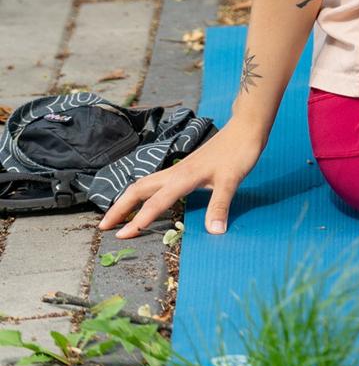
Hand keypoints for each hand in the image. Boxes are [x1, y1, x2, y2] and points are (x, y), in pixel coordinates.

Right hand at [97, 120, 265, 238]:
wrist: (246, 128)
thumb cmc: (239, 152)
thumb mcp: (232, 180)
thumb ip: (220, 205)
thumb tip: (214, 232)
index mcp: (183, 177)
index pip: (156, 203)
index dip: (139, 220)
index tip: (122, 237)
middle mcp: (176, 172)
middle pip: (139, 189)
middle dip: (120, 207)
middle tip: (104, 226)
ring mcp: (179, 169)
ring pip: (146, 184)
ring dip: (129, 199)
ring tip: (117, 216)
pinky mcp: (186, 168)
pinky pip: (157, 183)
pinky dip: (144, 194)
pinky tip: (147, 201)